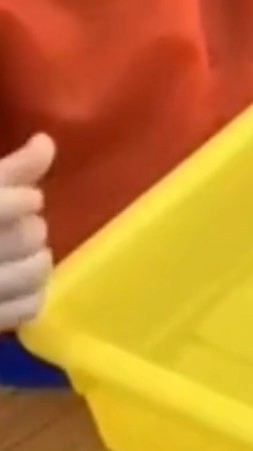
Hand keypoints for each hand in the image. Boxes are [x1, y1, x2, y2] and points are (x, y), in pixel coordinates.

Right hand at [0, 134, 54, 332]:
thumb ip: (8, 170)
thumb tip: (46, 143)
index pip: (6, 205)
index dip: (24, 198)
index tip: (22, 198)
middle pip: (27, 235)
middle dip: (30, 225)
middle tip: (16, 224)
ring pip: (34, 271)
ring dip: (37, 257)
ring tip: (21, 252)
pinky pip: (29, 307)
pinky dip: (33, 291)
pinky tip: (18, 281)